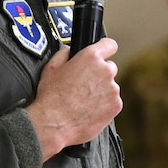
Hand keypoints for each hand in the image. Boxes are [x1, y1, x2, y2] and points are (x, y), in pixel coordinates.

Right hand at [25, 39, 122, 157]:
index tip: (103, 53)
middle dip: (99, 74)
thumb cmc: (52, 97)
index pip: (109, 44)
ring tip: (83, 100)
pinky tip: (88, 109)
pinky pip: (112, 102)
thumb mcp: (51, 67)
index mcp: (91, 57)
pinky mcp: (116, 106)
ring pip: (110, 87)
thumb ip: (64, 53)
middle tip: (84, 85)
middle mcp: (105, 71)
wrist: (55, 123)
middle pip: (109, 68)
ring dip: (101, 91)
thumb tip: (69, 50)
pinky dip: (104, 105)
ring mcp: (113, 89)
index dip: (105, 48)